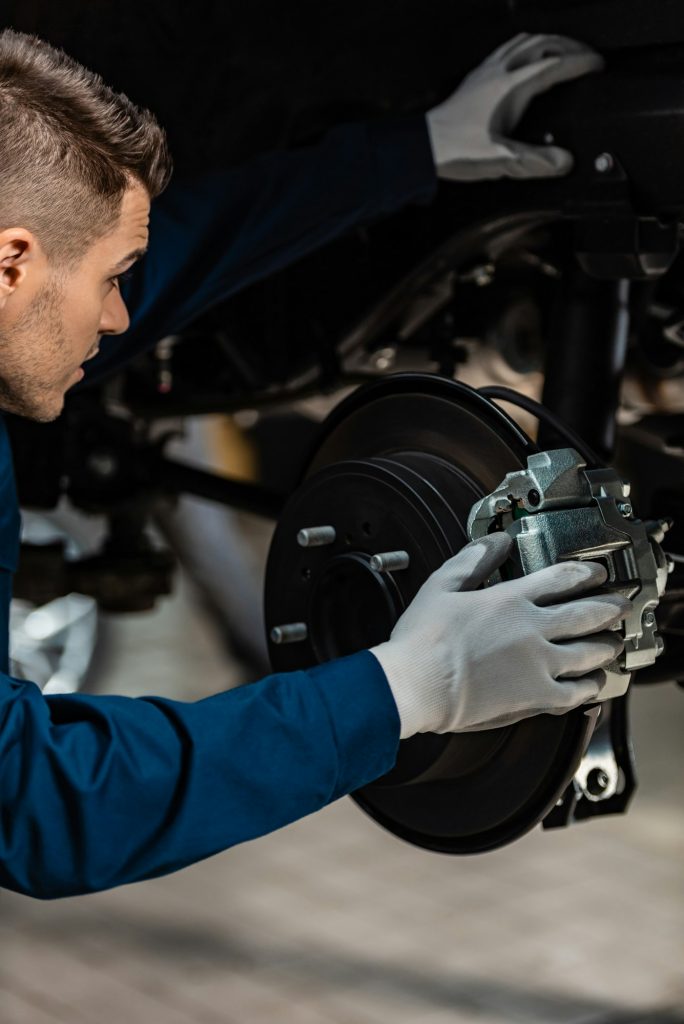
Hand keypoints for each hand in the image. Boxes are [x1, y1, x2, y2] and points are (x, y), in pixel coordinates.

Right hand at [370, 532, 630, 737]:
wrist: (418, 686)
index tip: (598, 572)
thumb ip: (473, 560)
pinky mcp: (536, 698)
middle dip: (610, 607)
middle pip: (587, 614)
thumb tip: (496, 541)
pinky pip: (576, 693)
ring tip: (614, 643)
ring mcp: (539, 666)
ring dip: (607, 646)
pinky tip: (595, 683)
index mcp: (511, 601)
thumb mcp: (442, 585)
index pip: (561, 579)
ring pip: (589, 654)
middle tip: (622, 604)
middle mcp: (533, 630)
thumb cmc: (424, 640)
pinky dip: (591, 686)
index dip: (586, 572)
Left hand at [426, 33, 603, 180]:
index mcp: (511, 87)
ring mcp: (485, 73)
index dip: (580, 62)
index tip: (598, 64)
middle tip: (585, 53)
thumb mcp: (500, 160)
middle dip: (569, 45)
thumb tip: (563, 162)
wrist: (422, 146)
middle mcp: (500, 73)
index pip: (555, 65)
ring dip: (546, 41)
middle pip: (542, 43)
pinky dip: (523, 48)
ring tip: (559, 48)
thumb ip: (534, 161)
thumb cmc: (455, 150)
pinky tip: (520, 60)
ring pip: (523, 42)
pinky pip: (505, 50)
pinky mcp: (474, 79)